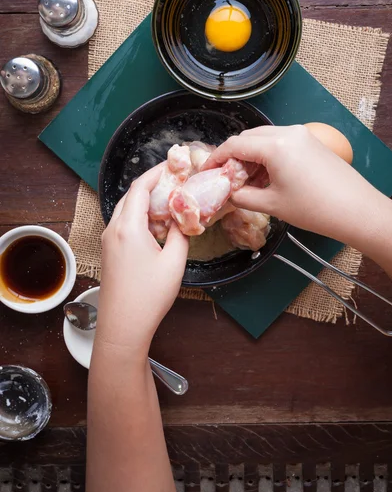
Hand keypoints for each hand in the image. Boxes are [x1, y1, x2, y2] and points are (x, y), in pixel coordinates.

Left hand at [97, 164, 188, 359]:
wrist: (122, 326)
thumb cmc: (149, 296)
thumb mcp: (174, 262)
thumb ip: (180, 233)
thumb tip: (182, 218)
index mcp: (128, 227)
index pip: (140, 187)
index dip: (156, 173)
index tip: (172, 165)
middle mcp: (113, 229)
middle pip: (130, 196)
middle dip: (151, 185)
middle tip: (173, 182)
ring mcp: (108, 241)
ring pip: (125, 210)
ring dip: (144, 202)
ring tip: (168, 202)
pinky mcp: (109, 252)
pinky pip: (123, 225)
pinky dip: (139, 218)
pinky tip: (155, 226)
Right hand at [203, 125, 381, 243]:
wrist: (355, 210)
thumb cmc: (313, 208)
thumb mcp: (271, 205)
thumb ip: (242, 196)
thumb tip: (228, 193)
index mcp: (274, 145)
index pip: (234, 145)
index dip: (215, 159)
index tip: (205, 173)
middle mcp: (286, 132)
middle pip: (247, 137)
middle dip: (232, 156)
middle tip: (224, 178)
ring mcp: (301, 134)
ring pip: (263, 138)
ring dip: (249, 155)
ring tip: (245, 180)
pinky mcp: (310, 141)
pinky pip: (279, 142)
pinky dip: (266, 155)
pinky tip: (265, 176)